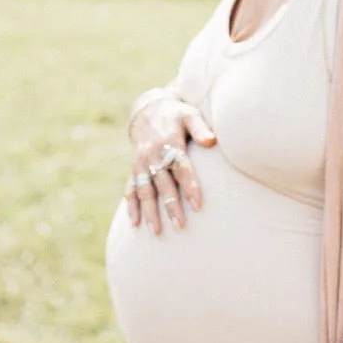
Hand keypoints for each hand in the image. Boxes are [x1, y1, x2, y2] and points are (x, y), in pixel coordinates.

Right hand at [124, 96, 215, 234]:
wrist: (148, 111)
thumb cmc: (176, 116)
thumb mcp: (189, 115)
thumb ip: (200, 128)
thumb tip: (212, 141)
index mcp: (169, 143)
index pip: (181, 167)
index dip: (189, 186)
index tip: (197, 205)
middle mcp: (153, 155)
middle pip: (162, 184)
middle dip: (170, 206)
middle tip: (180, 226)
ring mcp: (141, 163)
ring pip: (145, 190)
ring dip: (149, 211)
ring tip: (156, 231)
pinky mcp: (134, 169)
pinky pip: (130, 188)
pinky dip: (131, 206)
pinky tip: (134, 223)